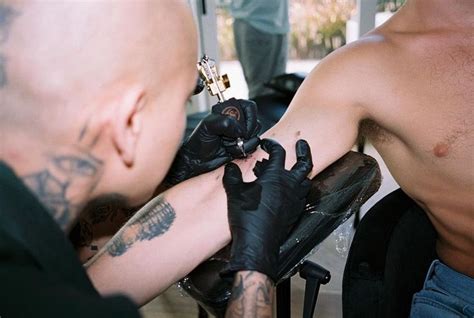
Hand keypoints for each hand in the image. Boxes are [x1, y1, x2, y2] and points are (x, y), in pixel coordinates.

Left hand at [164, 98, 259, 185]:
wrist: (198, 161)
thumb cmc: (198, 142)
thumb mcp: (208, 126)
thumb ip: (225, 122)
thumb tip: (239, 129)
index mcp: (228, 110)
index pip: (249, 107)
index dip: (249, 118)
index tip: (241, 128)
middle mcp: (236, 121)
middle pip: (255, 122)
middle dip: (244, 133)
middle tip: (232, 137)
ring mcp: (240, 134)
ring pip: (254, 136)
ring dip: (241, 143)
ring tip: (227, 144)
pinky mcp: (242, 146)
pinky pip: (252, 147)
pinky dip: (241, 150)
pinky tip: (229, 149)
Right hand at [222, 139, 312, 282]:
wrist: (257, 242)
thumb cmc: (247, 217)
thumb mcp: (234, 192)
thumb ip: (232, 176)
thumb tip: (230, 167)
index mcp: (276, 176)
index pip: (278, 152)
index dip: (272, 145)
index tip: (267, 143)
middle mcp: (290, 185)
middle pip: (305, 163)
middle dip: (304, 151)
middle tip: (301, 144)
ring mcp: (295, 199)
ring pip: (306, 180)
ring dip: (302, 172)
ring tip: (294, 169)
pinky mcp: (295, 212)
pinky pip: (302, 196)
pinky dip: (298, 189)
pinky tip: (288, 191)